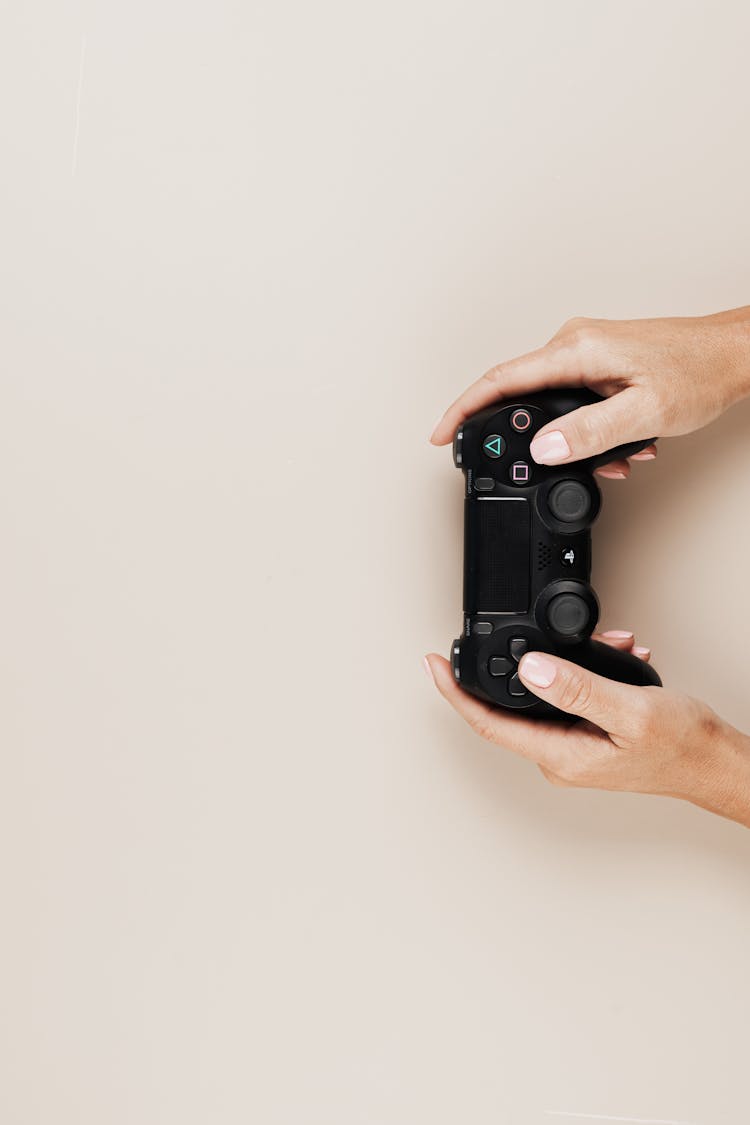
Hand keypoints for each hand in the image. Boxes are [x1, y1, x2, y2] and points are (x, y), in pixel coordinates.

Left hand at [424, 631, 749, 827]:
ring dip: (567, 661)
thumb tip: (530, 668)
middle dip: (521, 661)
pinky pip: (571, 695)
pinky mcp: (589, 735)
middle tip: (519, 630)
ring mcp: (574, 747)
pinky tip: (616, 657)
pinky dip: (588, 670)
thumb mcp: (628, 710)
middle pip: (512, 706)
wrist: (715, 761)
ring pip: (547, 693)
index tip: (434, 664)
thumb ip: (576, 688)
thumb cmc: (681, 746)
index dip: (455, 692)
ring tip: (603, 643)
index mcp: (561, 755)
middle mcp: (561, 756)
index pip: (488, 723)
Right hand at [430, 308, 749, 475]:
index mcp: (577, 349)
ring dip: (567, 439)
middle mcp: (575, 344)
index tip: (441, 434)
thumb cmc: (698, 373)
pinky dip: (585, 430)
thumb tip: (543, 448)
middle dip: (524, 438)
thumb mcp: (644, 412)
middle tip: (525, 469)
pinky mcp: (600, 362)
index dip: (465, 409)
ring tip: (607, 459)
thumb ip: (590, 432)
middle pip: (520, 393)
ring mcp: (586, 351)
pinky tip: (619, 446)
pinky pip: (572, 399)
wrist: (734, 354)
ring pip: (550, 402)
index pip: (502, 379)